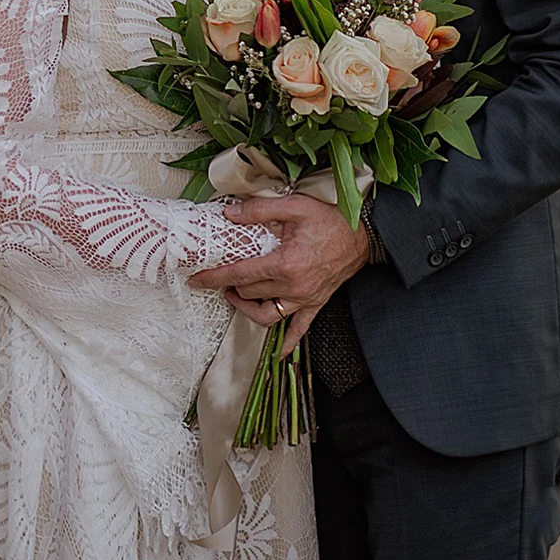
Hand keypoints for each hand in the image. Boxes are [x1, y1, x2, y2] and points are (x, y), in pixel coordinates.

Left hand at [188, 195, 369, 355]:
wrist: (362, 235)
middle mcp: (293, 286)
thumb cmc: (330, 220)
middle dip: (229, 286)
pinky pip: (299, 330)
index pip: (239, 274)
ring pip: (266, 315)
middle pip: (249, 293)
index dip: (214, 277)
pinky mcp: (315, 304)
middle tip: (220, 275)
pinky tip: (277, 353)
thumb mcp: (294, 206)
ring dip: (246, 308)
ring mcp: (304, 299)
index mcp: (284, 263)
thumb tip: (230, 213)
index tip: (197, 279)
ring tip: (235, 296)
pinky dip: (287, 343)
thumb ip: (259, 210)